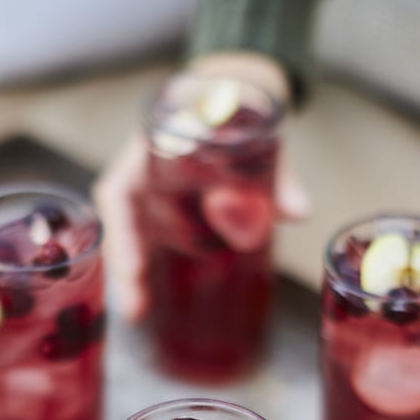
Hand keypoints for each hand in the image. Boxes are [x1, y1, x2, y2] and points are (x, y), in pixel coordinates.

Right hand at [94, 52, 310, 323]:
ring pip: (132, 243)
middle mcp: (142, 180)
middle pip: (121, 228)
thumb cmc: (239, 117)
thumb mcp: (260, 142)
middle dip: (124, 270)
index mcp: (152, 151)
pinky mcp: (164, 220)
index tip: (133, 265)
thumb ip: (277, 177)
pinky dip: (151, 276)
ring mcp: (151, 203)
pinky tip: (152, 308)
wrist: (237, 102)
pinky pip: (151, 250)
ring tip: (139, 317)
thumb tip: (299, 213)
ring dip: (133, 280)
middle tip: (135, 311)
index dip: (123, 231)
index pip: (120, 192)